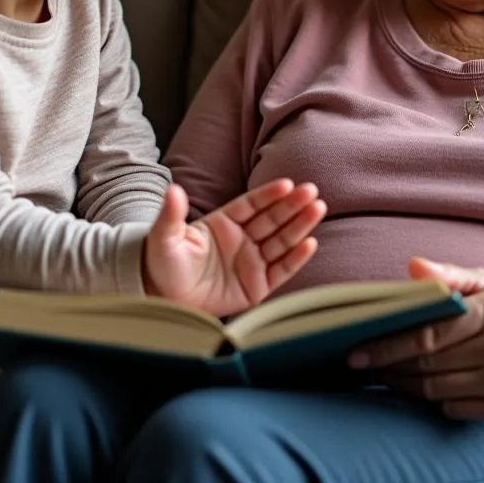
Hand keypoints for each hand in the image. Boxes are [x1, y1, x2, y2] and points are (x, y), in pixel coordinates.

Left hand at [143, 180, 325, 317]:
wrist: (166, 299)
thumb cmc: (164, 264)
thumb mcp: (165, 236)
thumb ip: (172, 215)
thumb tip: (173, 190)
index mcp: (224, 222)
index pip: (252, 204)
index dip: (269, 194)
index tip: (287, 183)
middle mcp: (242, 239)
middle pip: (272, 218)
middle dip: (292, 204)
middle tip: (311, 191)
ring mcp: (252, 261)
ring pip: (281, 240)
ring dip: (301, 224)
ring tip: (318, 208)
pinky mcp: (257, 286)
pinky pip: (281, 270)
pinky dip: (296, 258)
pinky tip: (310, 243)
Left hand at [349, 257, 483, 417]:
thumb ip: (448, 274)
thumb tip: (412, 266)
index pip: (430, 333)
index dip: (389, 344)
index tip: (358, 349)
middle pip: (428, 364)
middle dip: (389, 364)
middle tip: (362, 360)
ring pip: (435, 388)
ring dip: (404, 382)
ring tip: (385, 371)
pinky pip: (452, 407)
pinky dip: (431, 397)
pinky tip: (421, 383)